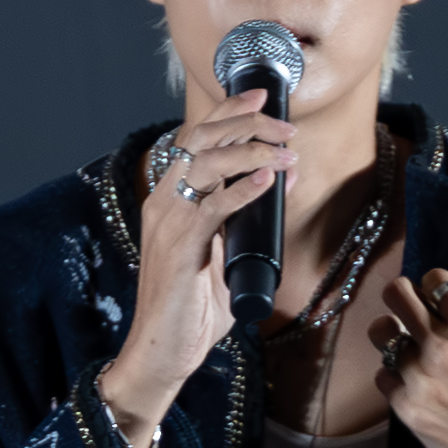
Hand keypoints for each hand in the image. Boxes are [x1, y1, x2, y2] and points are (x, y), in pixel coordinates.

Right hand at [99, 91, 296, 447]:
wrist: (163, 352)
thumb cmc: (191, 311)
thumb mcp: (226, 257)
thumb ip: (249, 222)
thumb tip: (284, 185)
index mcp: (169, 201)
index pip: (195, 139)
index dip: (226, 112)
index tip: (259, 96)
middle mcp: (164, 203)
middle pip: (200, 140)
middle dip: (244, 122)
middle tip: (283, 123)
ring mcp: (168, 223)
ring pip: (206, 165)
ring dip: (251, 151)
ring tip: (285, 150)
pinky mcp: (180, 248)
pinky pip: (214, 208)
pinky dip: (243, 190)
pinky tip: (268, 180)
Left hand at [368, 271, 447, 447]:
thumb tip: (438, 314)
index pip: (434, 279)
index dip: (433, 289)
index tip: (435, 301)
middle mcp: (440, 344)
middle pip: (396, 293)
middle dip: (402, 299)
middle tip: (408, 313)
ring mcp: (418, 375)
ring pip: (381, 332)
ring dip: (392, 337)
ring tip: (405, 349)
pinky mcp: (405, 406)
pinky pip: (383, 376)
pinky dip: (395, 379)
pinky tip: (413, 389)